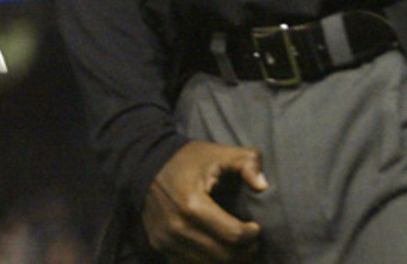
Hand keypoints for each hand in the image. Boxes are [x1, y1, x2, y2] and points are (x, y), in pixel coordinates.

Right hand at [142, 141, 267, 262]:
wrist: (144, 162)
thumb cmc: (188, 159)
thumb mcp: (220, 153)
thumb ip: (248, 162)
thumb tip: (262, 186)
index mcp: (193, 204)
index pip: (233, 236)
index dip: (251, 235)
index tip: (255, 227)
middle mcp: (177, 227)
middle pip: (223, 256)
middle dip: (244, 252)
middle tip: (250, 241)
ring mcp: (166, 240)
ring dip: (227, 259)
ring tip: (236, 246)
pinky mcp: (159, 246)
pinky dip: (207, 260)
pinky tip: (215, 247)